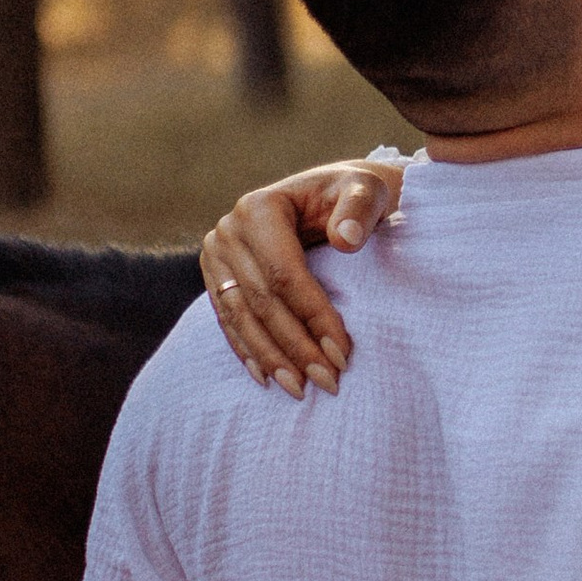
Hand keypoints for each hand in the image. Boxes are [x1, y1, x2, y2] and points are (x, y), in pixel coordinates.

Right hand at [202, 160, 404, 394]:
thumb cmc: (353, 195)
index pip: (285, 274)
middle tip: (328, 382)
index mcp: (259, 208)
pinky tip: (266, 378)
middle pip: (261, 301)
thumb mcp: (365, 190)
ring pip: (241, 317)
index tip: (343, 354)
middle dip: (296, 347)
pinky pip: (228, 320)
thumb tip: (346, 239)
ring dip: (271, 358)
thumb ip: (359, 208)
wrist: (329, 195)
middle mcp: (229, 230)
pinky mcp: (216, 276)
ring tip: (300, 390)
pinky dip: (248, 351)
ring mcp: (217, 255)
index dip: (313, 316)